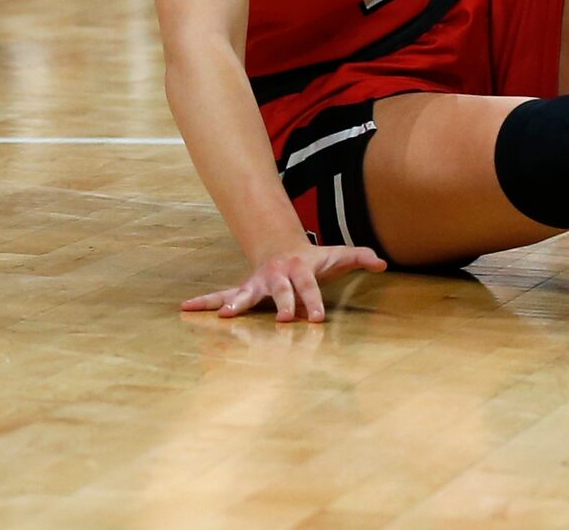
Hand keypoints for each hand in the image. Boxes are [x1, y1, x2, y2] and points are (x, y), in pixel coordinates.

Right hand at [183, 244, 384, 322]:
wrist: (282, 248)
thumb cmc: (314, 260)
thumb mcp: (337, 256)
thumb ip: (359, 257)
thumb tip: (382, 262)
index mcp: (300, 270)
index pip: (309, 287)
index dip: (313, 302)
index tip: (317, 319)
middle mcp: (276, 276)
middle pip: (279, 291)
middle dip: (281, 304)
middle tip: (282, 319)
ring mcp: (256, 282)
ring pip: (244, 293)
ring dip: (234, 305)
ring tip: (221, 317)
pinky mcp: (242, 290)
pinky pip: (221, 296)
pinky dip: (204, 303)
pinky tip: (186, 308)